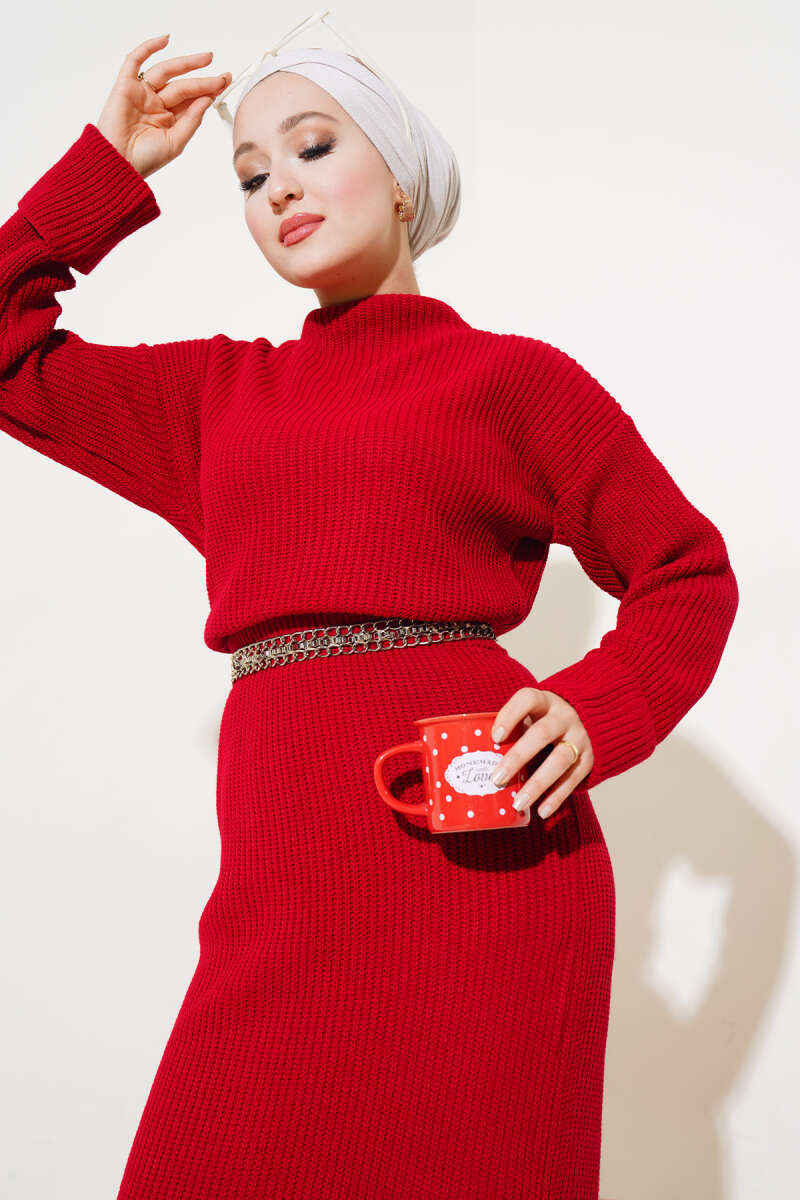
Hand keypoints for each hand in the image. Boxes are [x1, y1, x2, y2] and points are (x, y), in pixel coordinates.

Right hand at [95, 34, 231, 178]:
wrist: (120, 163)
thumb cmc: (145, 159)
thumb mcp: (177, 141)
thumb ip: (192, 119)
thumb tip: (207, 99)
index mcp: (168, 119)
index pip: (191, 99)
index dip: (208, 90)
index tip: (224, 82)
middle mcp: (156, 104)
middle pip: (183, 85)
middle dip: (203, 79)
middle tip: (222, 74)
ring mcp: (141, 94)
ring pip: (166, 72)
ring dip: (186, 63)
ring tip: (206, 58)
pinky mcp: (125, 86)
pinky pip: (135, 61)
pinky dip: (148, 48)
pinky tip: (165, 40)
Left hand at [489, 687, 593, 818]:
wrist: (588, 721)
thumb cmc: (542, 722)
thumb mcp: (530, 716)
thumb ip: (511, 731)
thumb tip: (474, 761)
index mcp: (544, 701)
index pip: (528, 699)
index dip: (510, 715)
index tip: (494, 737)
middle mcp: (564, 716)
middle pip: (542, 734)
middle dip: (518, 757)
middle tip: (497, 778)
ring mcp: (579, 737)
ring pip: (560, 759)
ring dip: (537, 784)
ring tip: (518, 803)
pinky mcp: (588, 759)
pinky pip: (573, 779)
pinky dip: (556, 797)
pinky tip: (541, 811)